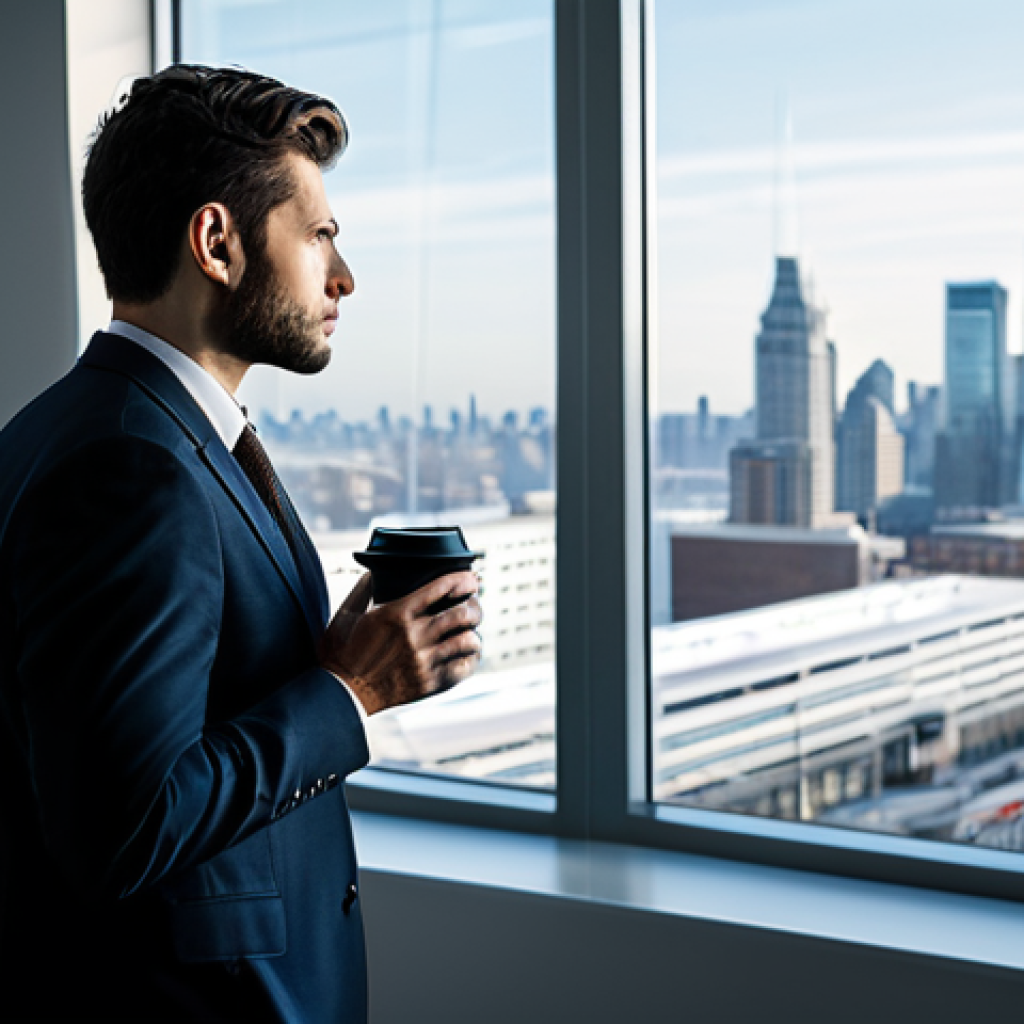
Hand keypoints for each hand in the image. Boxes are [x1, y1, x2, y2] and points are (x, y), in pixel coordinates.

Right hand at [319, 571, 482, 715]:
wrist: (341, 695)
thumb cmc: (341, 654)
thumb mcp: (346, 615)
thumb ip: (363, 590)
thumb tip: (374, 573)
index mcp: (397, 613)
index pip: (441, 588)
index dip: (463, 580)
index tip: (472, 579)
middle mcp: (414, 636)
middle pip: (462, 614)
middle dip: (475, 607)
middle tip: (474, 606)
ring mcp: (423, 660)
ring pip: (467, 641)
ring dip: (474, 634)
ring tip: (472, 632)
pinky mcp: (428, 683)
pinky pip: (462, 668)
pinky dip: (470, 659)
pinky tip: (467, 655)